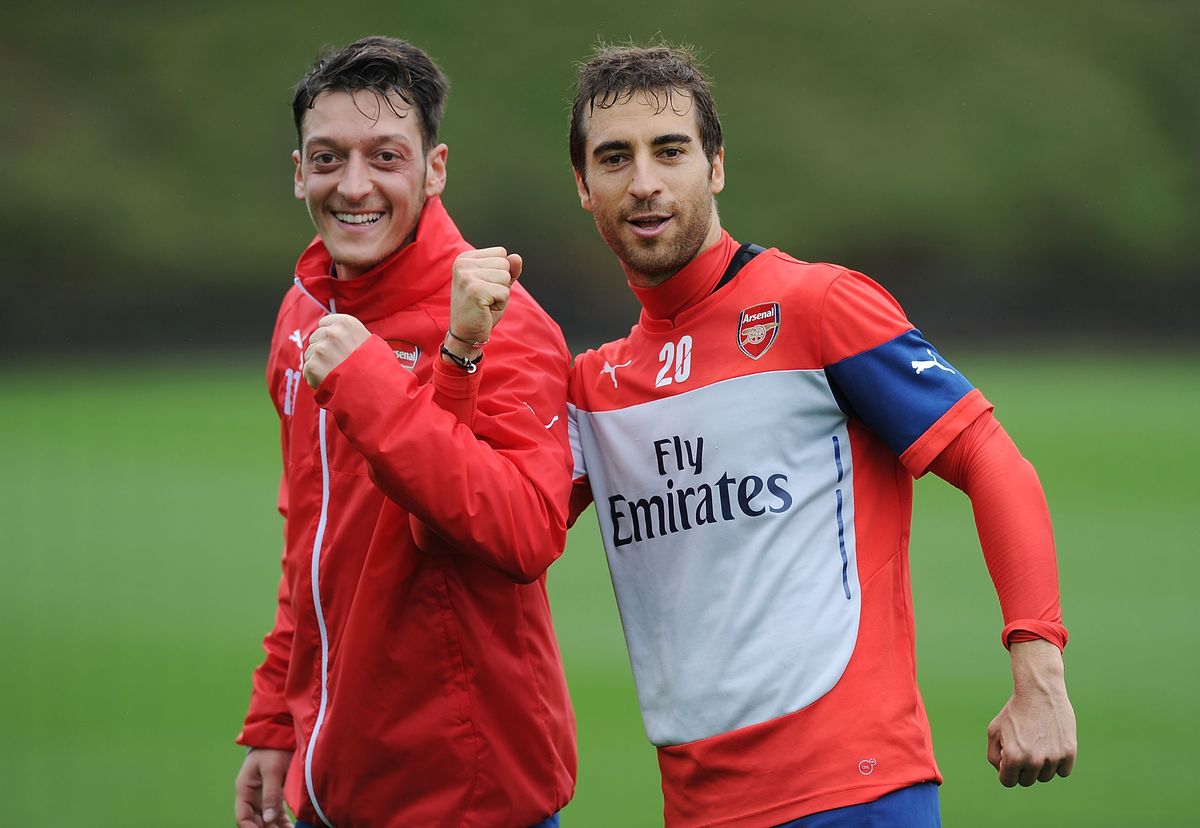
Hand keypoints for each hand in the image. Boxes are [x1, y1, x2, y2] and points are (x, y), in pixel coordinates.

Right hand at [234, 748, 293, 827]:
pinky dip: (282, 822)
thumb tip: (269, 819)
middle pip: (255, 820)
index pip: (242, 817)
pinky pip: (277, 812)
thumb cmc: (273, 748)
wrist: (283, 732)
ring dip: (275, 827)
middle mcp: (252, 794)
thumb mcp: (271, 769)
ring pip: (267, 818)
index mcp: (244, 789)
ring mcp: (264, 794)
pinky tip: (290, 827)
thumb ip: (270, 794)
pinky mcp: (276, 792)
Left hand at [302, 313, 370, 387]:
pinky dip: (314, 378)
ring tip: (334, 374)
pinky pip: (307, 370)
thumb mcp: (369, 341)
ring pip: (310, 354)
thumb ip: (350, 333)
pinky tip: (328, 382)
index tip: (336, 347)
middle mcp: (332, 332)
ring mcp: (321, 349)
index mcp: (345, 323)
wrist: (374, 388)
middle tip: (336, 363)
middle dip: (322, 350)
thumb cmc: (376, 366)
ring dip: (318, 363)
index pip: (324, 324)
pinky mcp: (313, 365)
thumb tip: (336, 332)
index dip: (329, 337)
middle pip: (315, 338)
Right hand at [446, 246, 521, 358]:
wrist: (466, 333)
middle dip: (502, 283)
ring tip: (485, 302)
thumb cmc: (482, 308)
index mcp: (465, 258)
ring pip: (506, 276)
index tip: (485, 286)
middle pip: (504, 263)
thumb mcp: (497, 284)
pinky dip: (500, 303)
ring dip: (501, 294)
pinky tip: (485, 309)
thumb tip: (516, 257)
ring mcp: (467, 276)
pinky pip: (505, 292)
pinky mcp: (475, 291)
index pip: (500, 252)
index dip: (500, 272)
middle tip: (485, 297)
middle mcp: (463, 264)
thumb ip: (508, 269)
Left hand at [987, 639, 1076, 786]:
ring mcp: (1053, 758)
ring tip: (1037, 743)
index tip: (1009, 757)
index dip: (1006, 770)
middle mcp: (1034, 761)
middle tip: (1024, 747)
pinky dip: (1058, 763)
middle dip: (1022, 768)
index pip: (1008, 782)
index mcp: (1014, 757)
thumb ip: (994, 756)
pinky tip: (1051, 745)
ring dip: (1040, 765)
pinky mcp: (1069, 752)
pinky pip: (1063, 772)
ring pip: (1045, 777)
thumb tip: (1004, 772)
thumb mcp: (994, 730)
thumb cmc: (1014, 711)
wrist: (1039, 691)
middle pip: (1027, 781)